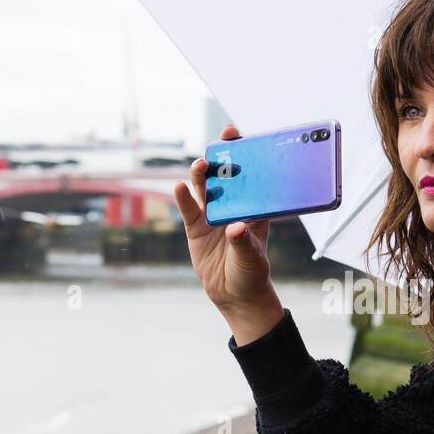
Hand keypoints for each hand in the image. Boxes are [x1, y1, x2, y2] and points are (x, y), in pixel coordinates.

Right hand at [173, 123, 276, 314]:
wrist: (234, 294)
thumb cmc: (251, 273)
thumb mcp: (253, 258)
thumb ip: (243, 242)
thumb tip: (235, 229)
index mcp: (254, 208)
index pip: (251, 176)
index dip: (247, 155)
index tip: (244, 138)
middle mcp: (233, 206)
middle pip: (225, 175)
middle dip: (223, 155)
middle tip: (223, 140)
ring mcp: (212, 215)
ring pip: (205, 187)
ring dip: (203, 174)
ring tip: (201, 165)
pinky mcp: (196, 227)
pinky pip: (189, 209)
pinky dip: (183, 198)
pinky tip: (179, 187)